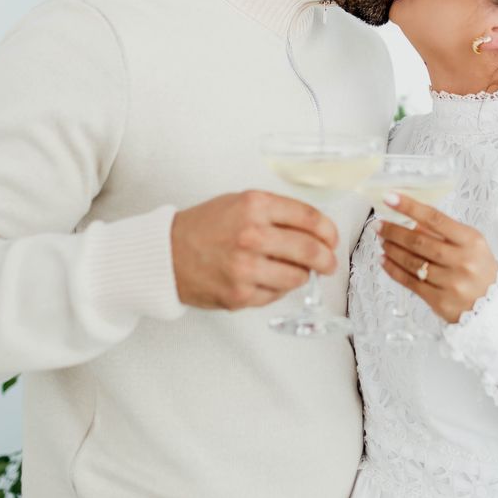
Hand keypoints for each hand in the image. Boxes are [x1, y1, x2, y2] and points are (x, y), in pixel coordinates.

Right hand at [170, 190, 339, 309]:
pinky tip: (266, 278)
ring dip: (302, 275)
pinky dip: (278, 288)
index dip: (328, 230)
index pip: (308, 217)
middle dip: (326, 259)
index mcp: (254, 206)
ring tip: (293, 270)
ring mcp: (246, 267)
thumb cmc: (204, 227)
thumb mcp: (240, 203)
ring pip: (298, 276)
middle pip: (310, 249)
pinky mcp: (240, 294)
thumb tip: (316, 230)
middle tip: (329, 263)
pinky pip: (277, 294)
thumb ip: (276, 213)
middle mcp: (251, 235)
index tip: (332, 238)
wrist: (166, 254)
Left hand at [378, 192, 497, 323]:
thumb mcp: (470, 244)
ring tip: (382, 241)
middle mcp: (462, 261)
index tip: (391, 198)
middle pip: (419, 242)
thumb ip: (443, 232)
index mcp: (471, 241)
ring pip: (412, 262)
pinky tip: (385, 261)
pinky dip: (393, 270)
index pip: (435, 218)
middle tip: (379, 224)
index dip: (410, 207)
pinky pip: (410, 283)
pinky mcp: (440, 301)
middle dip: (394, 231)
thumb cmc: (480, 269)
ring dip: (392, 249)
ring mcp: (451, 283)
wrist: (495, 306)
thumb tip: (412, 219)